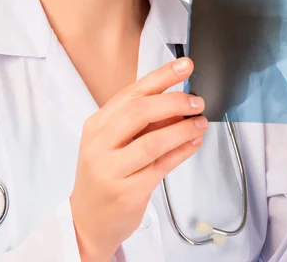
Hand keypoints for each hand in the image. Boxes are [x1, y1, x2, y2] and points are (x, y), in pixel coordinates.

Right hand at [70, 57, 206, 260]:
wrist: (86, 221)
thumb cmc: (103, 175)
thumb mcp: (111, 142)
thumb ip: (139, 122)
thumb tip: (176, 101)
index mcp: (97, 125)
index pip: (131, 92)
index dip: (161, 77)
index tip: (184, 66)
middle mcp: (100, 144)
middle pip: (139, 112)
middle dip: (173, 102)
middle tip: (196, 100)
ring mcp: (112, 169)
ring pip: (152, 141)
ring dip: (182, 129)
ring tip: (200, 122)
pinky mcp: (127, 192)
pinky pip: (161, 166)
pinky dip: (181, 152)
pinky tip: (194, 143)